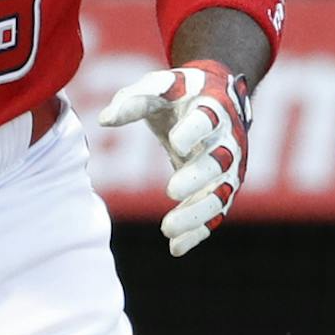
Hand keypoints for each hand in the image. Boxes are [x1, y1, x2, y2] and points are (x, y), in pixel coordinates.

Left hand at [99, 60, 252, 256]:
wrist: (217, 98)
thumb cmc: (181, 92)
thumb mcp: (158, 86)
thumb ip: (133, 99)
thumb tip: (105, 119)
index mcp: (212, 107)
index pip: (208, 118)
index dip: (194, 130)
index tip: (175, 142)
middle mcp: (227, 140)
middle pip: (219, 162)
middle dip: (197, 177)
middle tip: (171, 190)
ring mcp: (229, 168)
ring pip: (220, 195)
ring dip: (196, 213)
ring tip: (167, 228)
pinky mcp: (222, 188)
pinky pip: (214, 214)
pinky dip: (197, 231)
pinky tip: (176, 248)